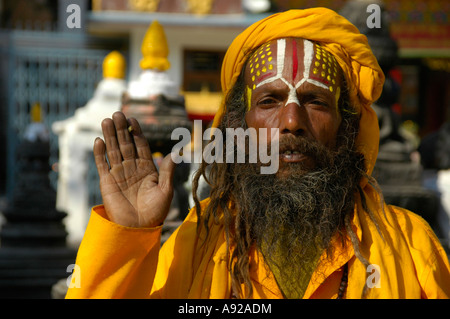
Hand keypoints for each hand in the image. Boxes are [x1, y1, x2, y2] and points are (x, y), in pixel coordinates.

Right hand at [93, 111, 175, 227]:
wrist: (139, 229)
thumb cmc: (156, 212)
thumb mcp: (166, 190)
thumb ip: (167, 171)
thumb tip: (176, 153)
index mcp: (147, 168)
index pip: (140, 145)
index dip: (137, 133)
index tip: (134, 120)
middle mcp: (131, 168)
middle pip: (125, 144)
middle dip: (121, 129)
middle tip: (117, 114)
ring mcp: (118, 174)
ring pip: (113, 151)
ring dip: (109, 136)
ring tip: (106, 120)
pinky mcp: (107, 182)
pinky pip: (102, 165)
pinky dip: (99, 153)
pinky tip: (98, 140)